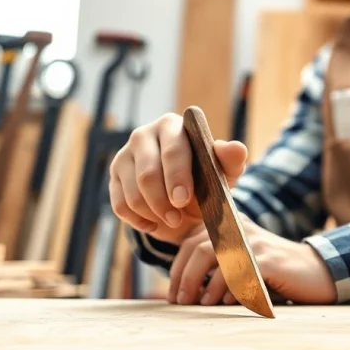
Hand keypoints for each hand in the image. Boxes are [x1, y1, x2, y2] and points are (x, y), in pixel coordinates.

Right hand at [109, 113, 248, 244]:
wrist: (185, 197)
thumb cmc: (206, 178)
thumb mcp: (224, 172)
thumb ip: (231, 160)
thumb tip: (236, 148)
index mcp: (173, 126)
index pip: (173, 150)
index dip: (177, 176)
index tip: (183, 200)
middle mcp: (144, 135)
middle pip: (148, 173)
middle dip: (163, 201)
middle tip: (177, 219)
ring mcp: (125, 154)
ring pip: (132, 192)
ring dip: (153, 213)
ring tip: (172, 220)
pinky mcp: (113, 175)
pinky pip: (120, 204)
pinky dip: (138, 220)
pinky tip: (155, 223)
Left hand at [168, 214, 337, 305]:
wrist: (316, 272)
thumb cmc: (273, 274)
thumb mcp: (241, 264)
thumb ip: (215, 268)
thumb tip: (180, 292)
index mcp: (230, 226)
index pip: (191, 241)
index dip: (177, 268)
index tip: (174, 294)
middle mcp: (239, 228)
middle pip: (197, 248)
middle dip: (183, 277)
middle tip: (180, 301)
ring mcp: (254, 242)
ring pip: (212, 256)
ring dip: (201, 284)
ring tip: (200, 304)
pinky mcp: (267, 260)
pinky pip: (237, 272)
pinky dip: (227, 289)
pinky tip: (225, 302)